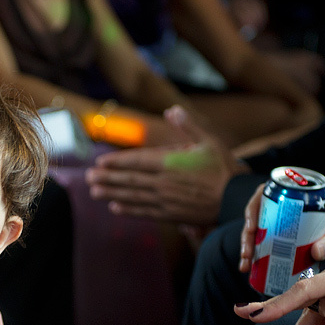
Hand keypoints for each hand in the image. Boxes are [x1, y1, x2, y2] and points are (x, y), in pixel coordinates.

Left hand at [86, 106, 245, 225]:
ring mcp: (165, 200)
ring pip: (133, 196)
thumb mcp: (209, 141)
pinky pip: (144, 212)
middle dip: (107, 178)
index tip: (100, 163)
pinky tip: (115, 208)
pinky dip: (128, 210)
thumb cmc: (224, 168)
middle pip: (129, 180)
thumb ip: (188, 126)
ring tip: (94, 192)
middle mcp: (163, 182)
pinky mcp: (170, 214)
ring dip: (112, 193)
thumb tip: (172, 110)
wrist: (236, 199)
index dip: (116, 162)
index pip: (136, 161)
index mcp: (170, 163)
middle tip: (88, 178)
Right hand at [238, 190, 324, 272]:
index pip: (267, 194)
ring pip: (257, 231)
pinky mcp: (281, 235)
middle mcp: (285, 206)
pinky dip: (255, 254)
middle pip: (257, 216)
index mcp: (296, 195)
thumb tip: (315, 252)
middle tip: (247, 255)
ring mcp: (281, 222)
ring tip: (246, 266)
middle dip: (247, 236)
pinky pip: (263, 242)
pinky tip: (251, 268)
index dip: (254, 209)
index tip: (252, 227)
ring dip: (248, 248)